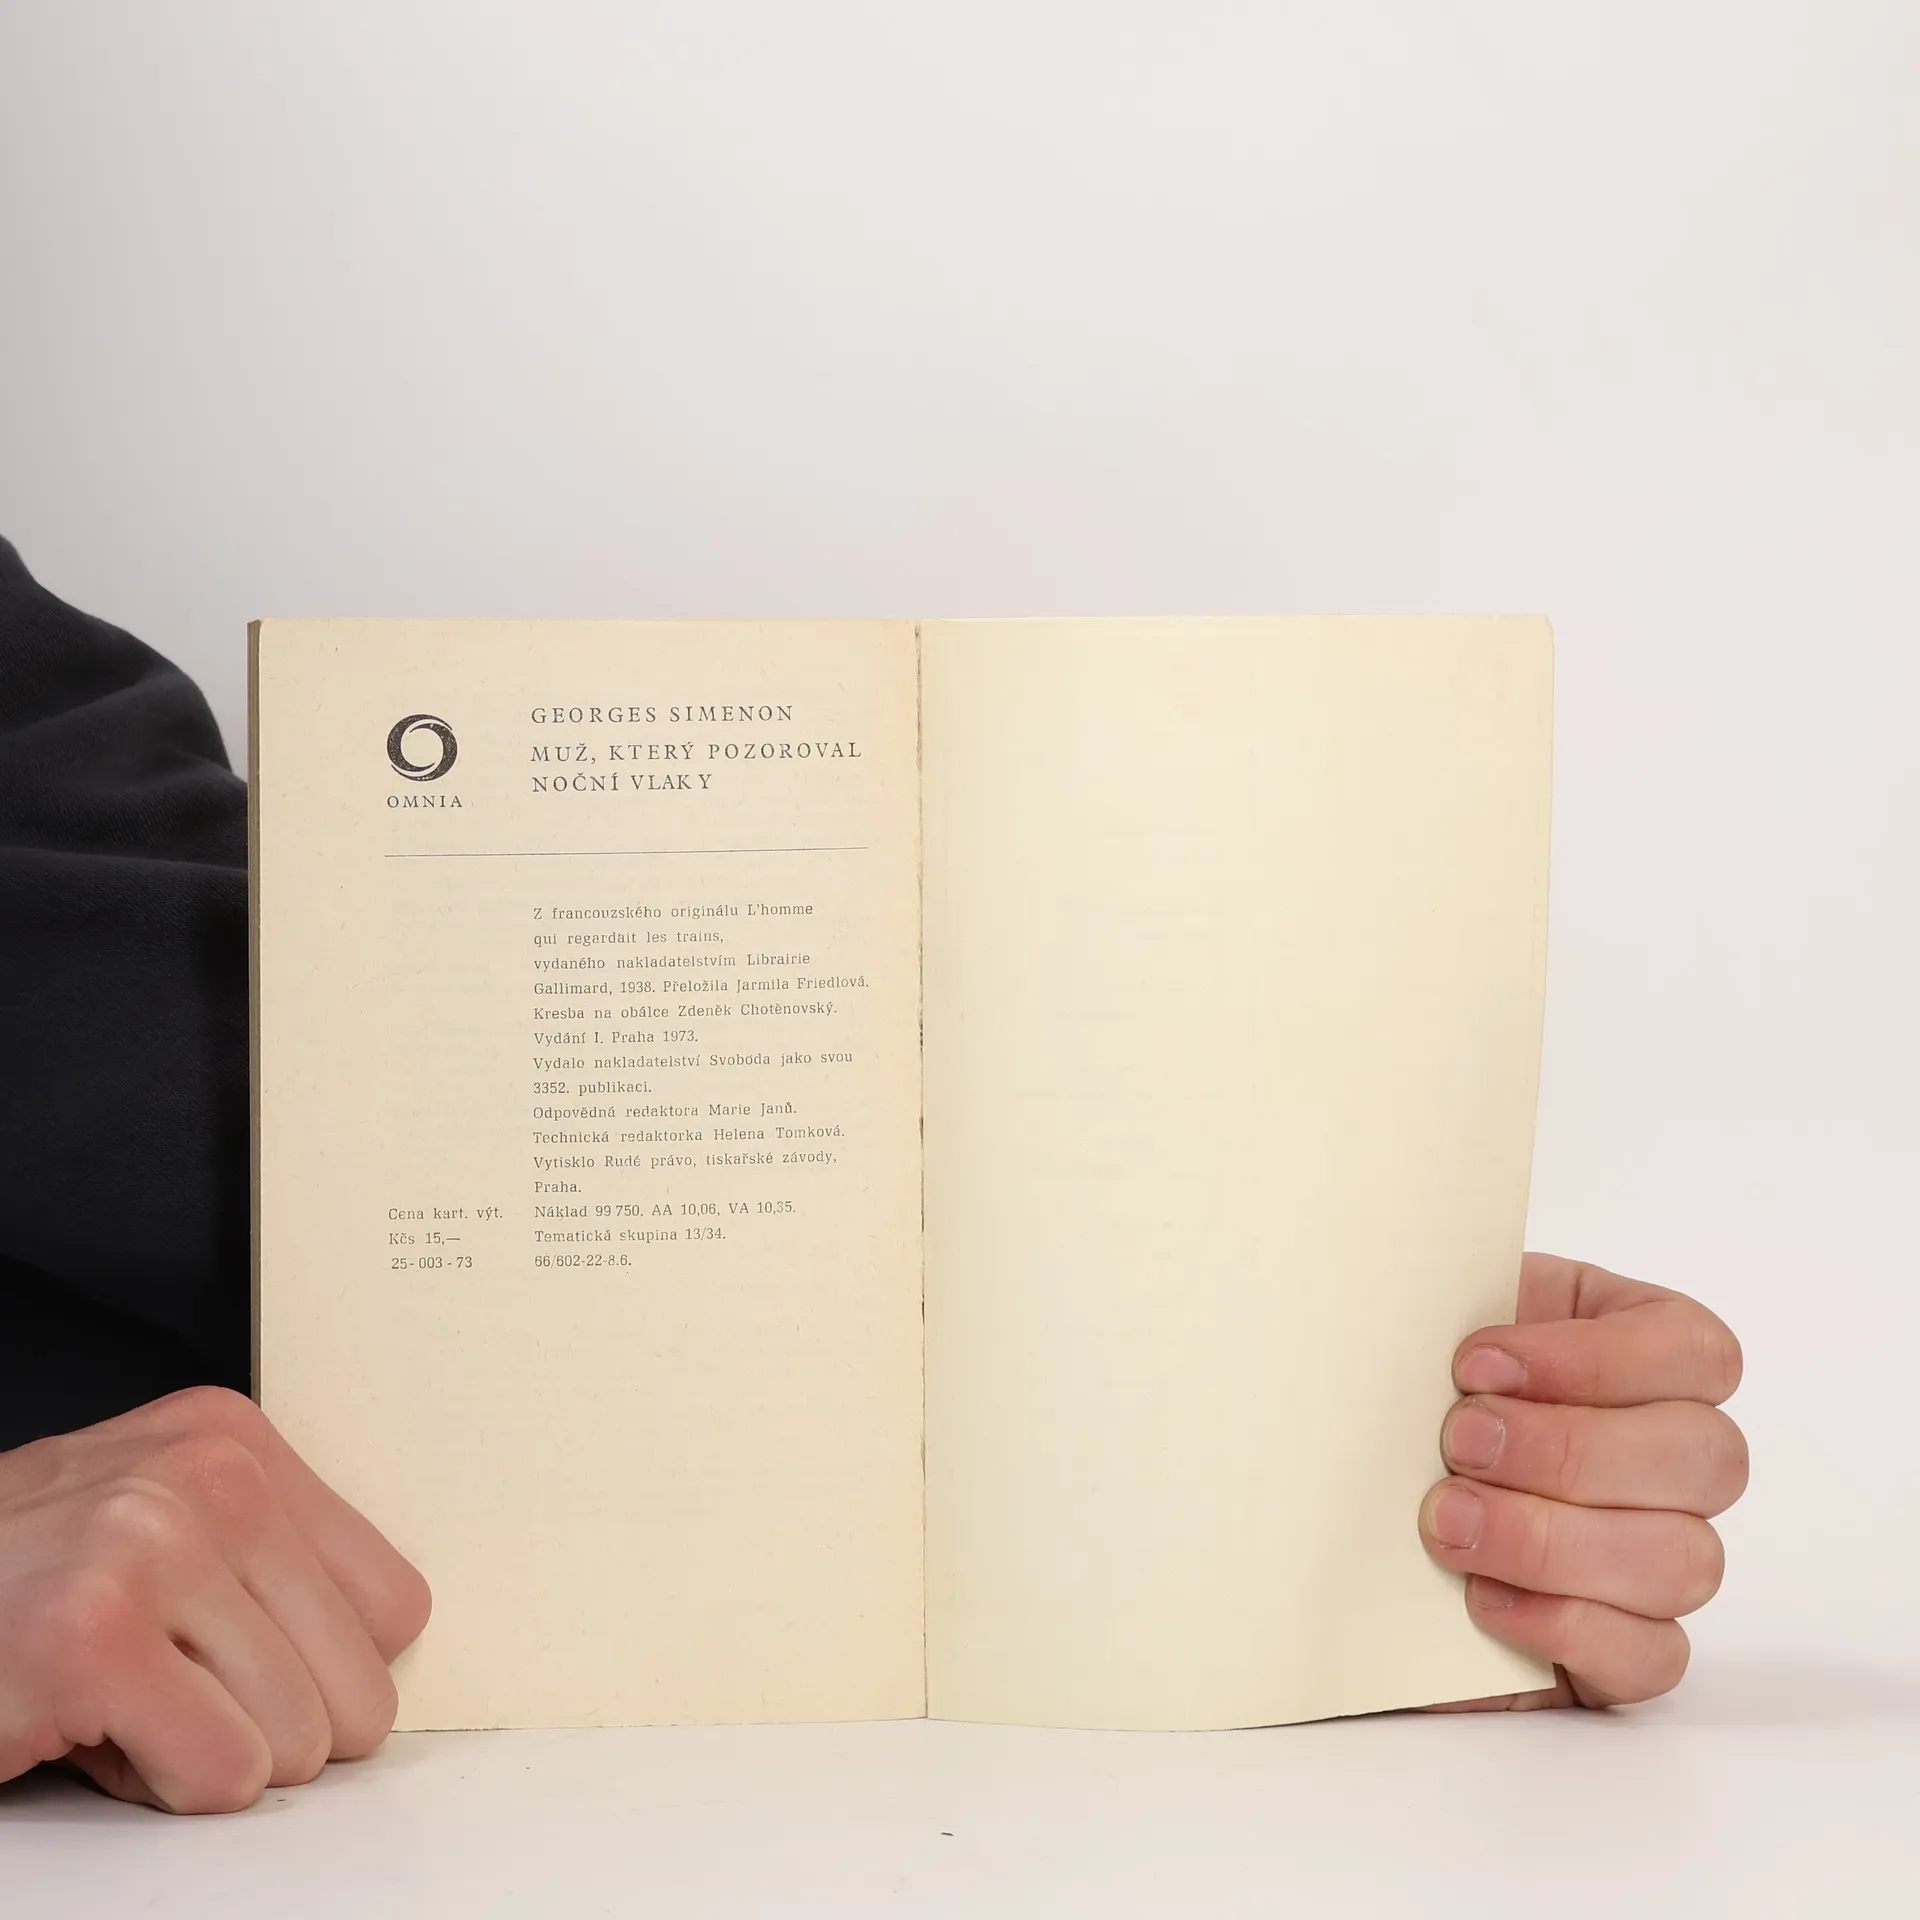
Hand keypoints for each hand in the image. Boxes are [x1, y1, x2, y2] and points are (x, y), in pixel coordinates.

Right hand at [0, 1386, 429, 1811]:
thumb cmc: (17, 1587)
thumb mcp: (159, 1533)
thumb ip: (272, 1570)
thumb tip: (380, 1672)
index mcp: (234, 1441)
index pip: (395, 1604)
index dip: (322, 1672)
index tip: (238, 1666)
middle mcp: (205, 1472)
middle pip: (360, 1684)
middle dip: (270, 1731)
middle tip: (168, 1697)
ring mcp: (146, 1544)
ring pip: (298, 1740)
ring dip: (205, 1759)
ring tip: (117, 1705)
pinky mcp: (90, 1635)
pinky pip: (221, 1775)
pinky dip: (156, 1790)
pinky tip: (84, 1734)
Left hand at [1419, 1253, 1745, 1709]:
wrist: (1356, 1491)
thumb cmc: (1416, 1384)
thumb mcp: (1437, 1315)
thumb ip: (1457, 1302)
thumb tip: (1424, 1303)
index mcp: (1644, 1350)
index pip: (1695, 1351)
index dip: (1598, 1359)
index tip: (1476, 1362)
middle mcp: (1674, 1456)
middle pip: (1708, 1458)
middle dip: (1570, 1449)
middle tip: (1458, 1441)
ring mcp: (1664, 1556)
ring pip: (1685, 1560)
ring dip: (1553, 1540)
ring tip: (1448, 1519)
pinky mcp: (1631, 1648)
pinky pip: (1652, 1656)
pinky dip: (1564, 1626)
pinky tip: (1482, 1597)